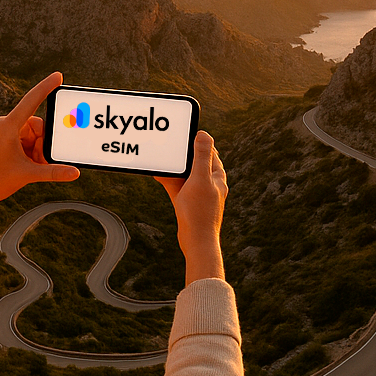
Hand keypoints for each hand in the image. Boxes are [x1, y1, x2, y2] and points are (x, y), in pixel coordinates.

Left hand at [0, 72, 78, 233]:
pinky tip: (28, 166)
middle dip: (43, 144)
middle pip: (37, 126)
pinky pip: (26, 142)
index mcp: (8, 125)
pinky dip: (31, 153)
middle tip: (38, 161)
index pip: (32, 101)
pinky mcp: (4, 141)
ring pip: (33, 136)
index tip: (59, 76)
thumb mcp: (26, 174)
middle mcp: (6, 125)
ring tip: (31, 167)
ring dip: (38, 151)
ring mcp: (5, 133)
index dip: (46, 87)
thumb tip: (75, 173)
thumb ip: (53, 172)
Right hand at [155, 131, 225, 284]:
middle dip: (183, 154)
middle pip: (196, 162)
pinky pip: (178, 187)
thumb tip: (204, 134)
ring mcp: (200, 195)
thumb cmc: (200, 212)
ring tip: (163, 159)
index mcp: (217, 177)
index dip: (198, 142)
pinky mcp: (190, 204)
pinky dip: (169, 180)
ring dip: (174, 167)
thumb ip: (201, 156)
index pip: (210, 152)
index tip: (184, 135)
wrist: (196, 241)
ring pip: (185, 175)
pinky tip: (159, 175)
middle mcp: (210, 185)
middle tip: (170, 146)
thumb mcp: (200, 179)